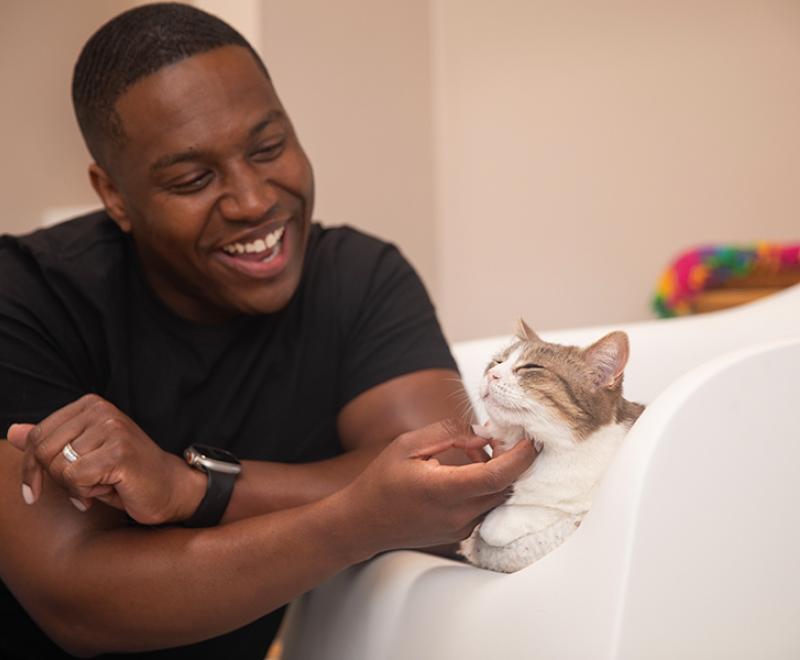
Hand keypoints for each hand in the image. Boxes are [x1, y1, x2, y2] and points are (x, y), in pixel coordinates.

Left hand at [6, 394, 204, 524]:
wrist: (170, 488)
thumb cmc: (125, 474)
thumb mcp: (82, 456)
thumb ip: (49, 442)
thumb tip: (13, 432)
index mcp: (90, 405)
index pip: (37, 436)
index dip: (31, 469)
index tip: (35, 491)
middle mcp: (101, 410)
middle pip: (43, 451)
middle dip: (58, 479)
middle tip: (85, 486)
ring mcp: (112, 428)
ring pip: (59, 467)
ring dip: (77, 487)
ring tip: (104, 482)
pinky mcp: (119, 451)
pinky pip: (76, 478)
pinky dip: (88, 492)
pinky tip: (111, 488)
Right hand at [340, 421, 536, 554]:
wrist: (364, 523)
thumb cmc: (382, 481)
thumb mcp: (408, 444)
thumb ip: (449, 433)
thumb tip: (483, 434)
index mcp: (444, 490)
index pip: (498, 476)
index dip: (521, 456)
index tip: (531, 439)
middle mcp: (458, 515)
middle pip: (506, 487)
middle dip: (512, 461)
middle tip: (501, 437)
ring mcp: (461, 529)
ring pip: (499, 498)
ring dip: (499, 474)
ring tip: (477, 453)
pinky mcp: (461, 535)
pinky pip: (487, 508)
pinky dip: (487, 487)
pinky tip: (469, 471)